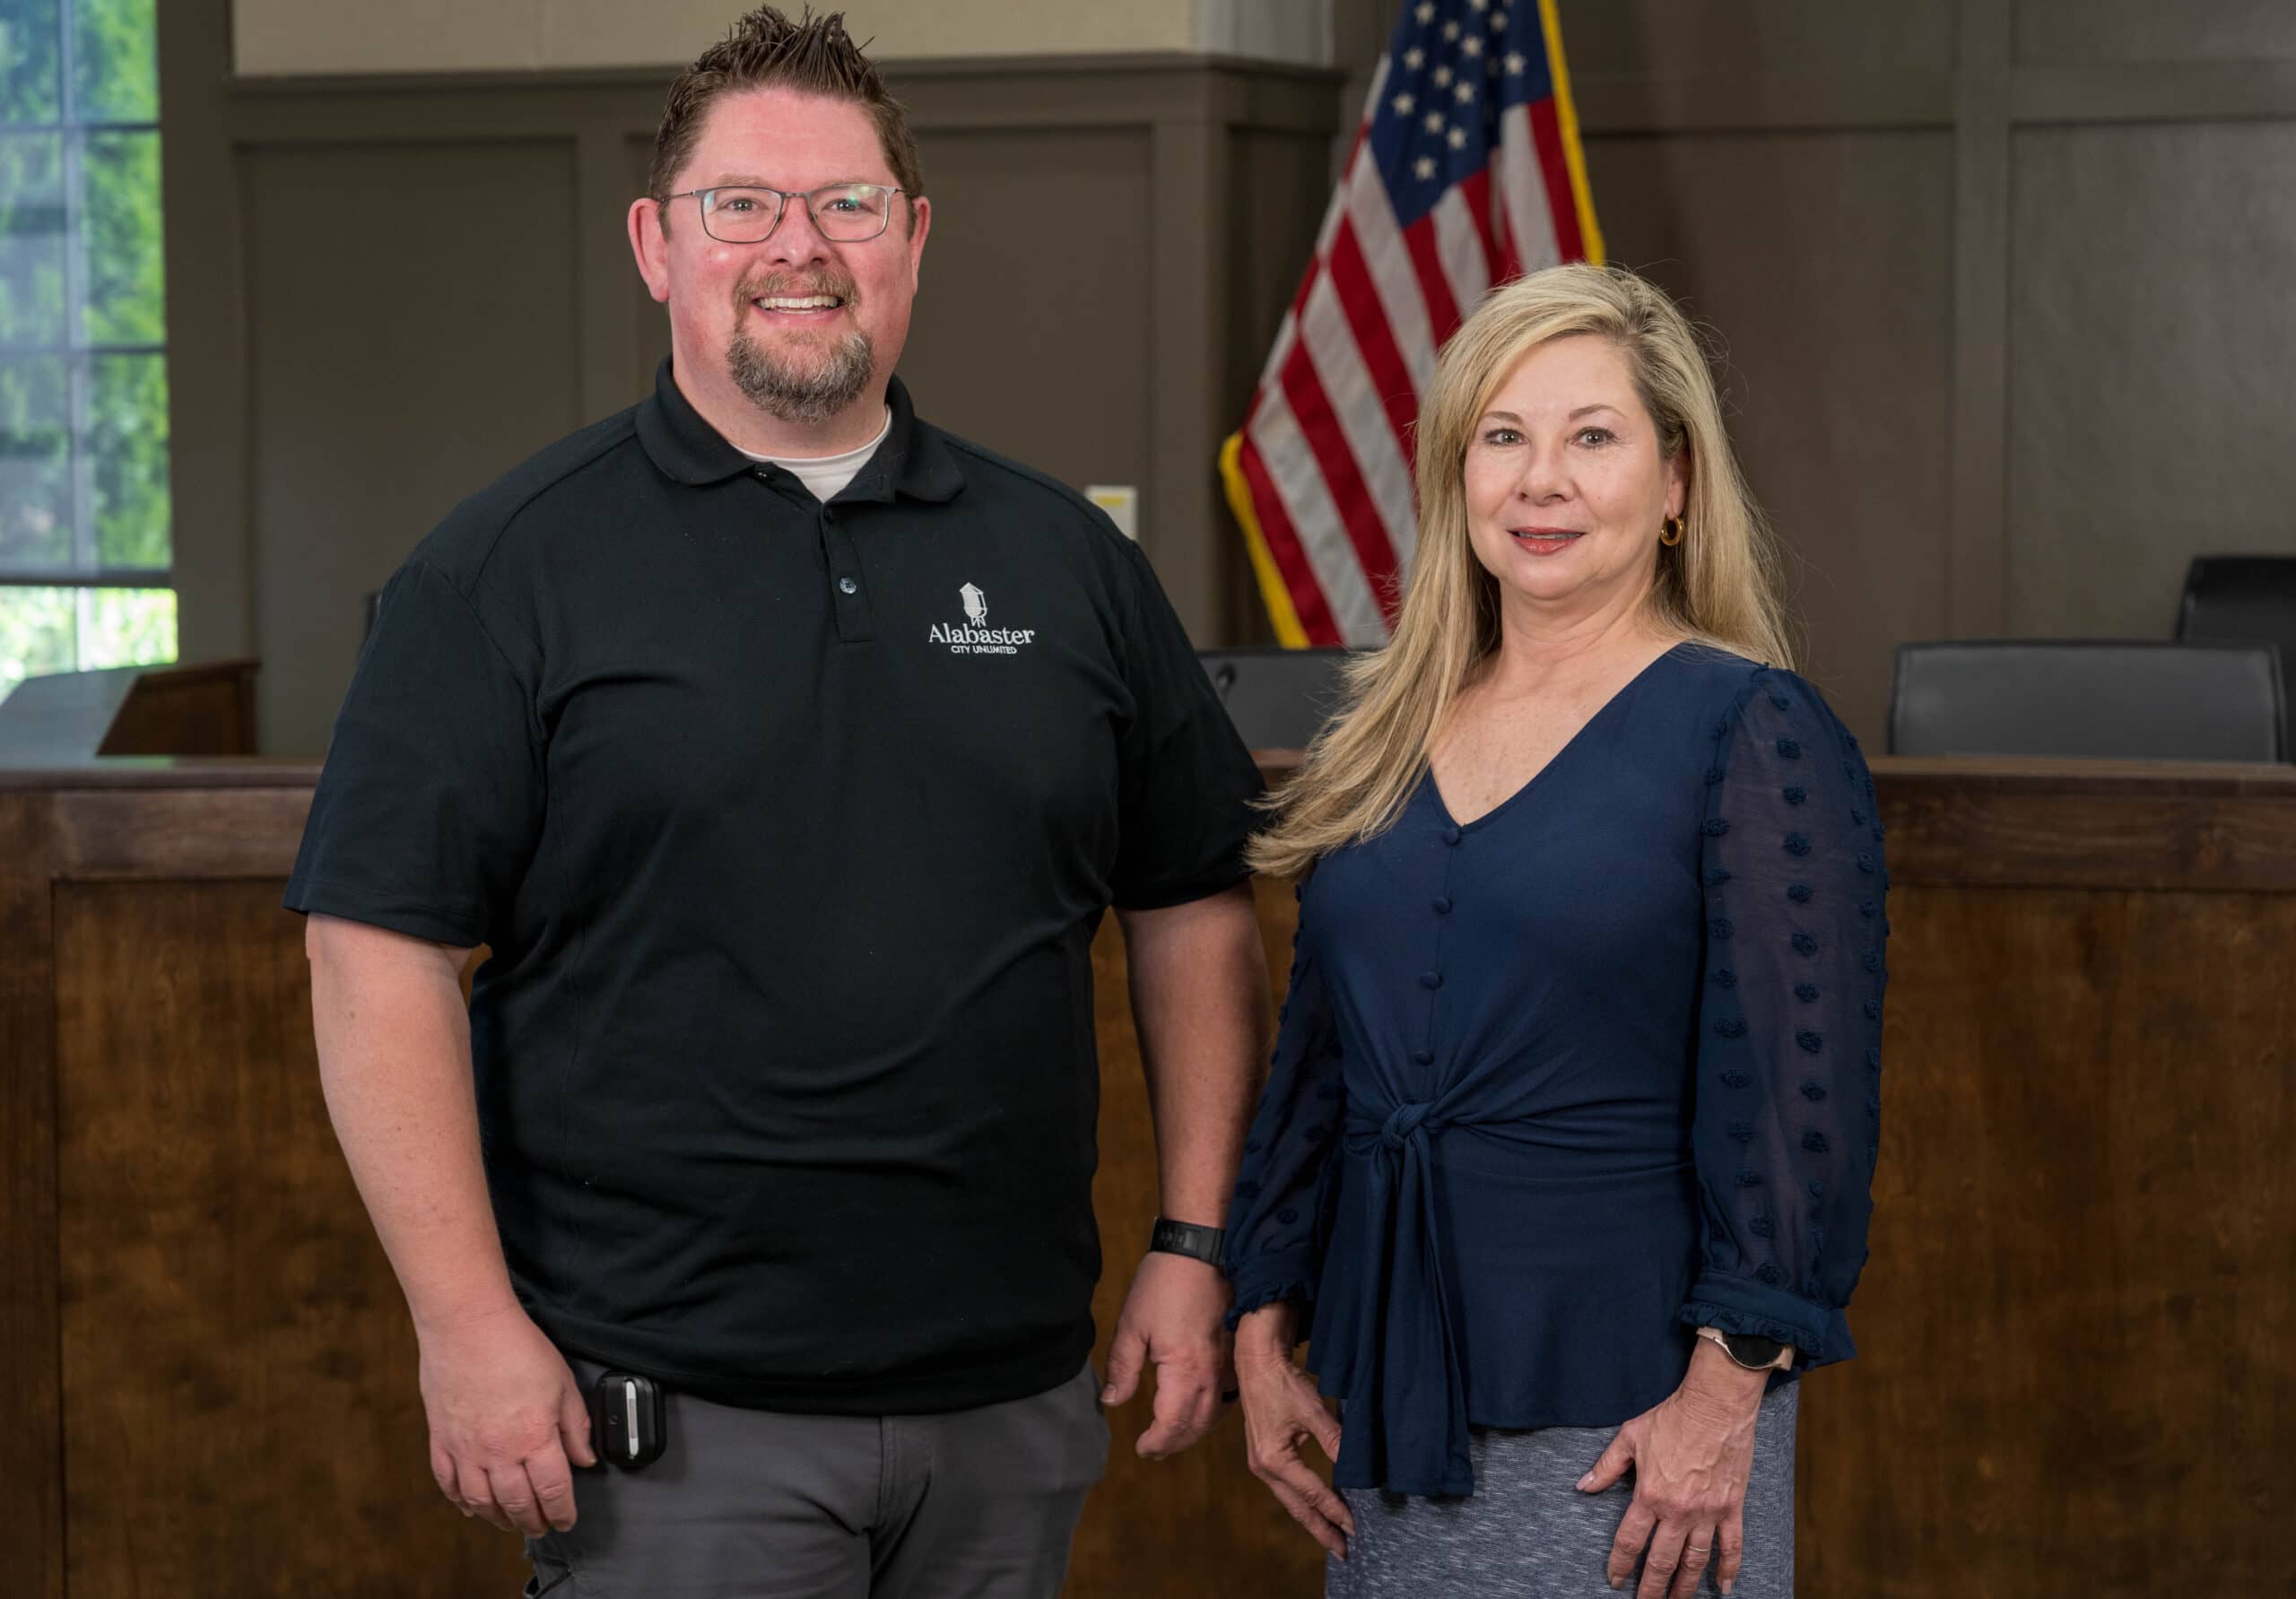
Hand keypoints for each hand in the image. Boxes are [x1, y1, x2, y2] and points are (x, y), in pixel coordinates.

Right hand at [417, 1302, 597, 1535]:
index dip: (562, 1512)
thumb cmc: (519, 1349)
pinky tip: (471, 1507)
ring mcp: (466, 1450)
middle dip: (533, 1521)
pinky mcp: (441, 1441)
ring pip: (482, 1501)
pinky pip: (448, 1483)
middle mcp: (499, 1452)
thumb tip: (585, 1459)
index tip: (567, 1520)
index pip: (553, 1491)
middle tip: (542, 1528)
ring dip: (498, 1518)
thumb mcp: (563, 1384)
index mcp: (534, 1438)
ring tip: (511, 1523)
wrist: (468, 1326)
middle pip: (518, 1503)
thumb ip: (576, 1427)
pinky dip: (461, 1501)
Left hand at [1101, 1250, 1233, 1458]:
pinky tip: (1202, 1409)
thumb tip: (1112, 1402)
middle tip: (1154, 1449)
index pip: (1172, 1425)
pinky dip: (1215, 1411)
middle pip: (1197, 1425)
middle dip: (1175, 1442)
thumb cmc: (1163, 1284)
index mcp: (1185, 1371)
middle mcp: (1214, 1374)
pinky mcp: (1236, 1351)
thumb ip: (1121, 1368)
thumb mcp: (1131, 1325)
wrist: (1202, 1249)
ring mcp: (1229, 1364)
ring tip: (1174, 1435)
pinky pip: (1230, 1394)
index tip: (1141, 1448)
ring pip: (1217, 1414)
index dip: (1156, 1442)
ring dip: (1195, 1430)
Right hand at [1235, 1302, 1353, 1559]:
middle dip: (1321, 1530)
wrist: (1255, 1360)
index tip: (1356, 1528)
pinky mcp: (1262, 1456)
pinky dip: (1302, 1501)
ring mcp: (1260, 1464)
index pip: (1313, 1493)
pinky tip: (1315, 1506)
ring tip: (1332, 1535)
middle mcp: (1263, 1468)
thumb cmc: (1282, 1382)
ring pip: (1290, 1501)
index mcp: (1274, 1460)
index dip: (1336, 1511)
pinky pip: (1286, 1488)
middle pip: (1297, 1507)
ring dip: (1312, 1518)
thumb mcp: (1313, 1411)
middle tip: (1344, 1551)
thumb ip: (1335, 1441)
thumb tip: (1357, 1467)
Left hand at [1578, 1341, 1767, 1596]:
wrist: (1715, 1406)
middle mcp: (1678, 1511)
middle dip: (1651, 1588)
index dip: (1621, 1565)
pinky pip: (1731, 1546)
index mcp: (1650, 1495)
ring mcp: (1707, 1513)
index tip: (1615, 1580)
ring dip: (1685, 1587)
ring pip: (1695, 1562)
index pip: (1630, 1541)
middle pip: (1662, 1561)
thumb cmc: (1672, 1418)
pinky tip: (1723, 1588)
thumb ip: (1606, 1467)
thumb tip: (1583, 1486)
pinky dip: (1729, 1569)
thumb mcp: (1630, 1437)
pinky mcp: (1731, 1508)